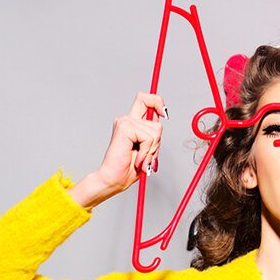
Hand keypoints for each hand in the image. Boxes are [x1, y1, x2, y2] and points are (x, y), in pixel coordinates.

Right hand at [69, 92, 166, 207]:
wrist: (114, 179)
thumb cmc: (129, 167)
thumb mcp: (149, 147)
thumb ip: (154, 132)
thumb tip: (163, 114)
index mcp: (132, 122)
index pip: (146, 99)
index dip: (158, 102)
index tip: (164, 114)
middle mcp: (127, 119)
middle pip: (153, 105)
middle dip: (158, 136)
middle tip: (147, 153)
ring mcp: (124, 121)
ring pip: (156, 130)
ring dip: (152, 149)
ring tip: (140, 158)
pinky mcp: (124, 128)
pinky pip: (149, 138)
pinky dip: (147, 151)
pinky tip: (137, 158)